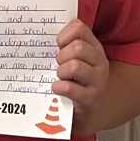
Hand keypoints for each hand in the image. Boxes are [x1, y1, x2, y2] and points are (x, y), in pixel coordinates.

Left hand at [52, 19, 108, 136]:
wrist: (86, 112)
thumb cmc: (75, 81)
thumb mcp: (73, 59)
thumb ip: (64, 45)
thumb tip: (40, 31)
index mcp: (94, 47)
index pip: (79, 27)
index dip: (64, 35)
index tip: (58, 46)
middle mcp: (100, 62)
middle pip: (78, 47)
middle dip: (61, 56)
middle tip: (58, 65)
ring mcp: (97, 81)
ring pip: (75, 66)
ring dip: (61, 72)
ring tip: (60, 77)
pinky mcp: (90, 99)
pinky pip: (70, 88)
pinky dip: (59, 87)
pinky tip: (57, 88)